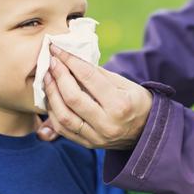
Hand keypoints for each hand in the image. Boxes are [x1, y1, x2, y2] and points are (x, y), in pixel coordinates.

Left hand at [37, 44, 152, 149]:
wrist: (146, 131)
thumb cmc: (135, 102)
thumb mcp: (124, 83)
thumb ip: (98, 74)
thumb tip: (72, 59)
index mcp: (120, 104)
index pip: (89, 77)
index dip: (70, 60)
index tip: (58, 49)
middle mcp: (107, 123)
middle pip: (73, 98)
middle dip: (58, 76)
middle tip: (51, 62)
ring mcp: (97, 137)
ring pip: (63, 117)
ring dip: (51, 95)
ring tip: (47, 79)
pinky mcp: (89, 144)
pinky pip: (63, 130)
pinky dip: (53, 112)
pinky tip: (51, 98)